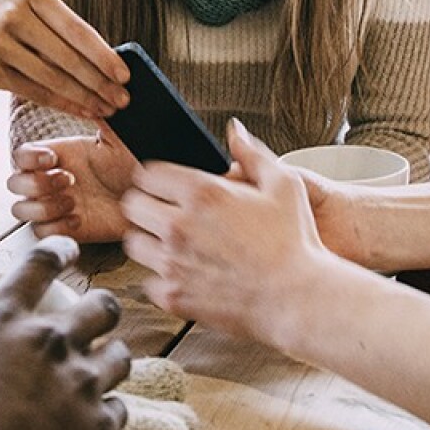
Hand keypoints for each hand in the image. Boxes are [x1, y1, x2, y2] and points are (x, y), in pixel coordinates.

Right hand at [0, 0, 129, 119]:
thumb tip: (106, 58)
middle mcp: (15, 16)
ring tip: (106, 108)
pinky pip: (35, 92)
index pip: (78, 29)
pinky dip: (62, 104)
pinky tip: (80, 110)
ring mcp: (0, 44)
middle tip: (122, 99)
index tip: (125, 75)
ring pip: (54, 78)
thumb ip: (59, 27)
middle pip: (69, 57)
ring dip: (84, 97)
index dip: (104, 55)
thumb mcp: (26, 9)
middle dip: (100, 82)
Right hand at [0, 235, 130, 429]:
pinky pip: (120, 408)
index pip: (38, 264)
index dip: (57, 250)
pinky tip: (95, 423)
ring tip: (99, 371)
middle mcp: (50, 342)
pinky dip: (109, 414)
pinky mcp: (102, 425)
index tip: (66, 250)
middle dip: (99, 312)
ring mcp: (83, 382)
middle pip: (100, 305)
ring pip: (119, 354)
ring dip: (109, 360)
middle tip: (91, 322)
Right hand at [7, 129, 136, 242]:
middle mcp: (50, 181)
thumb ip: (102, 121)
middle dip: (36, 184)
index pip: (21, 155)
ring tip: (74, 203)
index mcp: (58, 156)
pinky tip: (78, 220)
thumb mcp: (116, 142)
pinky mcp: (63, 230)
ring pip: (21, 211)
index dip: (28, 158)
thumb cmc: (131, 168)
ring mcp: (54, 207)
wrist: (147, 200)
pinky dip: (56, 228)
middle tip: (69, 181)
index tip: (51, 159)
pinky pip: (41, 233)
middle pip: (14, 184)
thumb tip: (93, 102)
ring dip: (44, 208)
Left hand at [121, 119, 328, 345]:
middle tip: (164, 211)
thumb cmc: (294, 242)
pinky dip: (161, 277)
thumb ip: (252, 153)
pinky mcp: (173, 296)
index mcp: (201, 193)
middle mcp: (179, 226)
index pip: (146, 174)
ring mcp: (173, 263)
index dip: (154, 177)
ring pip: (133, 243)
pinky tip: (184, 272)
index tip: (163, 185)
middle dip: (146, 205)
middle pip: (132, 206)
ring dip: (149, 240)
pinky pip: (147, 281)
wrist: (297, 299)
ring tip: (172, 243)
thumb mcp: (283, 184)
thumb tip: (234, 130)